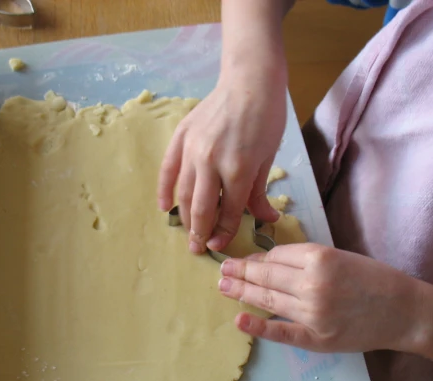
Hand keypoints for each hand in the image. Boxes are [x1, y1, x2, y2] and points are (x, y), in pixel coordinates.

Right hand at [157, 70, 286, 253]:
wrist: (249, 80)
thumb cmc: (266, 118)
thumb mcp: (268, 158)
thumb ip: (259, 192)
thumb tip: (265, 220)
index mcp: (238, 169)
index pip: (228, 211)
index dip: (223, 232)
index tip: (219, 246)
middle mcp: (211, 162)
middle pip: (202, 208)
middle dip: (200, 233)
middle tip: (198, 249)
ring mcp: (193, 150)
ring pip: (184, 193)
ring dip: (185, 217)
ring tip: (188, 233)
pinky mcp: (181, 138)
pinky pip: (167, 170)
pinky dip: (164, 190)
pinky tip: (165, 207)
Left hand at [217, 243, 427, 352]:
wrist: (404, 311)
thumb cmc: (373, 279)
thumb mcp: (340, 256)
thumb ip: (306, 258)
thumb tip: (267, 261)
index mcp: (320, 258)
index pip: (276, 256)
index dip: (256, 258)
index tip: (243, 259)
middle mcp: (313, 284)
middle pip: (266, 276)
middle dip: (240, 272)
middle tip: (221, 269)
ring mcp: (313, 313)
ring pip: (268, 300)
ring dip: (241, 292)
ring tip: (223, 286)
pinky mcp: (316, 338)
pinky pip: (282, 332)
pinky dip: (258, 327)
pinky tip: (239, 319)